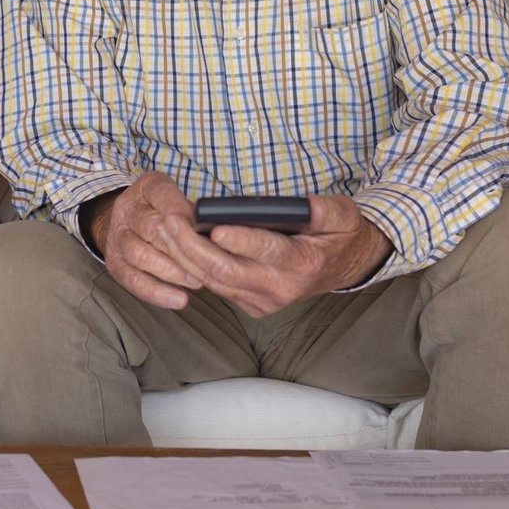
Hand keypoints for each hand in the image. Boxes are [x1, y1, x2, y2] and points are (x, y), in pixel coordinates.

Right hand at [93, 172, 217, 310]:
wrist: (129, 222)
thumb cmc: (165, 211)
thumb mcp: (179, 199)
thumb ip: (194, 212)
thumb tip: (217, 229)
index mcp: (146, 187)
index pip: (161, 194)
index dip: (181, 212)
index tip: (201, 228)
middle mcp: (127, 208)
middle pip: (150, 227)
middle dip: (179, 247)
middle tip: (205, 262)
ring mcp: (117, 236)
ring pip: (139, 254)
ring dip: (171, 271)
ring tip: (195, 281)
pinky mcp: (115, 262)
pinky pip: (133, 280)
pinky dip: (157, 292)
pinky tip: (178, 299)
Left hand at [164, 194, 392, 316]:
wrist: (343, 267)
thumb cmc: (338, 235)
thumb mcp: (343, 215)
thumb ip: (325, 210)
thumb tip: (303, 204)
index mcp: (303, 264)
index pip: (267, 253)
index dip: (240, 241)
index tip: (214, 228)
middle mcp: (281, 289)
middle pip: (227, 272)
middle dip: (192, 247)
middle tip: (170, 221)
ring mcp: (264, 301)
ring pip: (214, 282)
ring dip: (184, 256)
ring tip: (165, 227)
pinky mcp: (251, 305)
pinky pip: (216, 287)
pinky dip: (193, 266)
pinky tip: (175, 243)